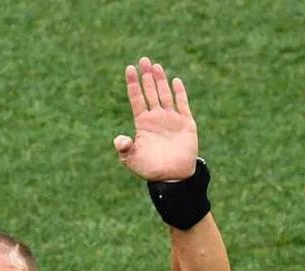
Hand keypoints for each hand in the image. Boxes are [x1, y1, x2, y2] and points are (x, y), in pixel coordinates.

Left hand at [114, 57, 198, 180]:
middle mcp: (156, 117)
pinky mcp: (185, 122)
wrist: (172, 176)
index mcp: (142, 123)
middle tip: (143, 59)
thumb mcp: (132, 159)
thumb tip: (118, 140)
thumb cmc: (150, 168)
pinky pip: (182, 104)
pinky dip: (179, 93)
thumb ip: (125, 148)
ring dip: (160, 80)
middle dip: (146, 76)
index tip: (129, 69)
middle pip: (150, 92)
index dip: (133, 84)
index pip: (136, 99)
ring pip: (164, 94)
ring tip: (155, 65)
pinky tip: (174, 81)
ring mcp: (171, 118)